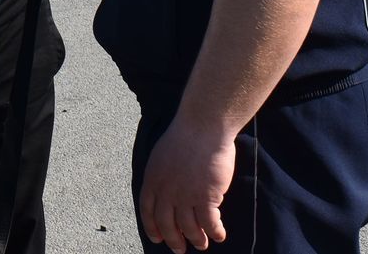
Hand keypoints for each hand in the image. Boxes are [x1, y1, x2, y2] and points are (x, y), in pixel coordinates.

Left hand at [139, 117, 235, 252]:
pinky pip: (209, 223)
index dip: (152, 227)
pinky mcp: (206, 197)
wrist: (203, 126)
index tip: (158, 238)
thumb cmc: (186, 135)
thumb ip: (162, 174)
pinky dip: (214, 232)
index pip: (147, 210)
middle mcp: (166, 191)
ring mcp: (185, 196)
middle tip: (180, 249)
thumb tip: (165, 190)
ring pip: (189, 228)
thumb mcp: (162, 154)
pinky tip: (219, 235)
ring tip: (202, 243)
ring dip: (196, 239)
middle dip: (174, 240)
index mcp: (153, 179)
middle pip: (167, 224)